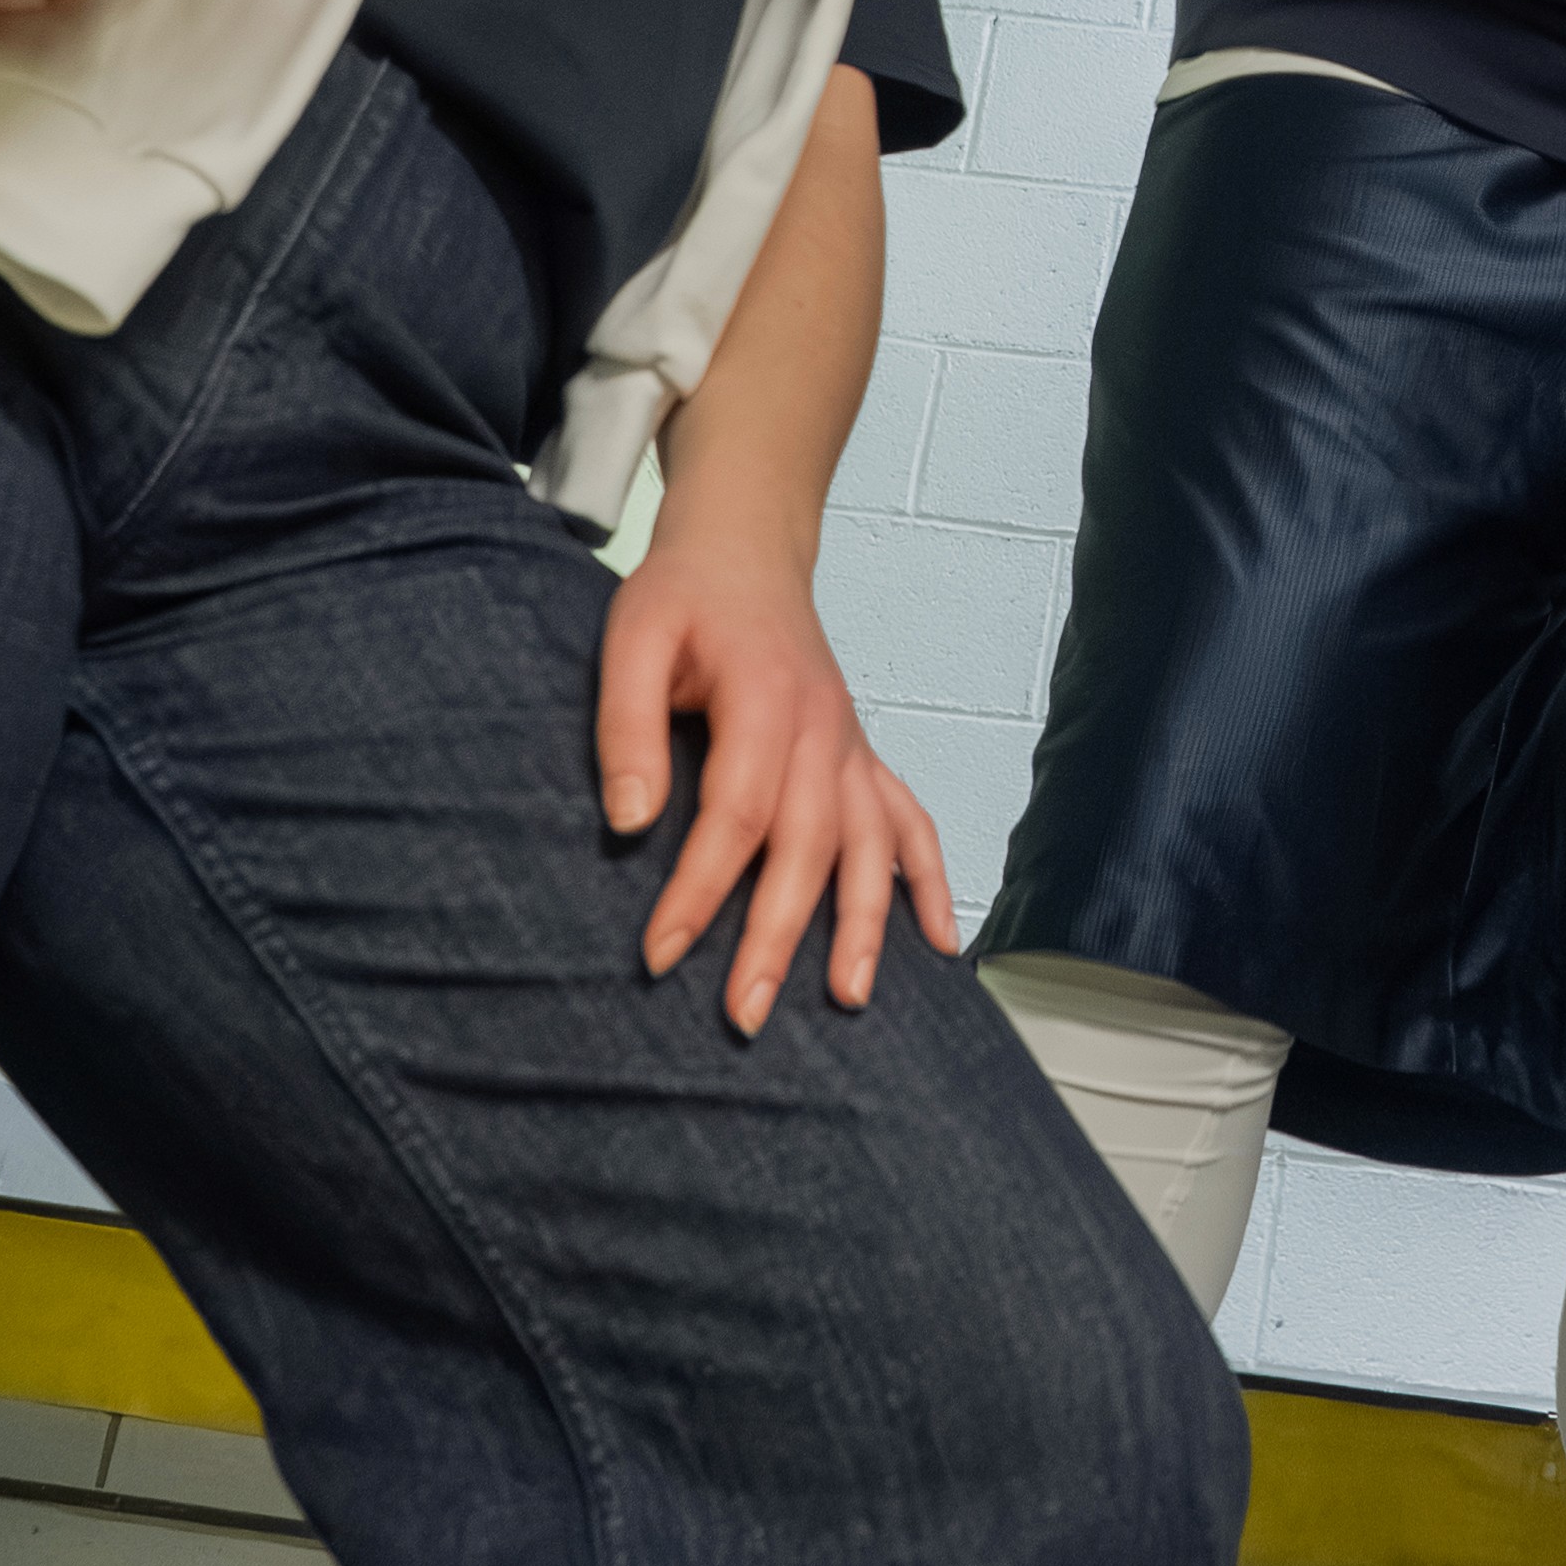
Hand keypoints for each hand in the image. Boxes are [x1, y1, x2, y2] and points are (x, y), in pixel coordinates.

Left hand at [594, 510, 957, 1033]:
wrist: (744, 550)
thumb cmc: (681, 598)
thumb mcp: (631, 639)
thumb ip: (627, 727)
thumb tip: (631, 824)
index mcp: (768, 699)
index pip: (737, 814)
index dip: (698, 891)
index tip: (658, 955)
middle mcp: (825, 730)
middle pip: (810, 847)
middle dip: (777, 938)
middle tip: (743, 1015)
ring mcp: (851, 746)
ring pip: (871, 846)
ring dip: (863, 925)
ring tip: (846, 1000)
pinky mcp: (860, 758)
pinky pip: (911, 823)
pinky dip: (928, 883)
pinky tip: (938, 945)